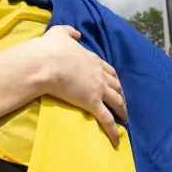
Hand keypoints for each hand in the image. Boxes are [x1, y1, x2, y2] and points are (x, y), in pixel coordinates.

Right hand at [32, 25, 126, 146]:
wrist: (46, 62)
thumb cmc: (50, 48)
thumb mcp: (60, 32)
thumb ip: (69, 32)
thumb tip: (77, 34)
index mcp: (92, 59)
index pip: (108, 69)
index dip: (112, 78)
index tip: (114, 83)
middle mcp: (99, 74)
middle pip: (116, 86)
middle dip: (121, 94)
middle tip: (123, 102)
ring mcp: (98, 89)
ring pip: (116, 102)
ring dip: (123, 110)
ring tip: (125, 119)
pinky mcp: (92, 103)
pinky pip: (107, 119)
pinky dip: (114, 130)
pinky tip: (117, 139)